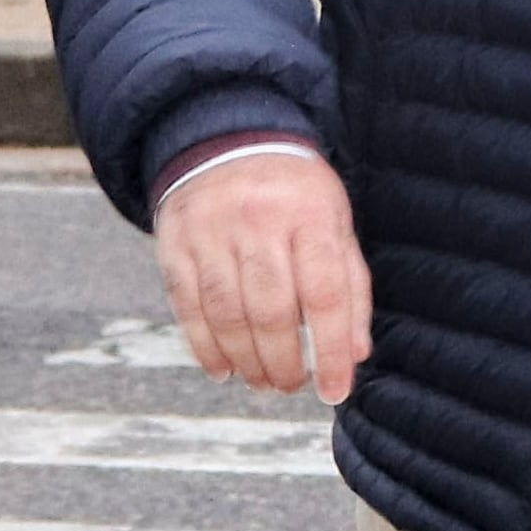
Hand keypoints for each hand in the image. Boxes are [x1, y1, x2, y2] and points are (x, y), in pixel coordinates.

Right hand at [153, 150, 373, 403]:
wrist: (228, 139)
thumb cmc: (295, 196)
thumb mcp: (335, 224)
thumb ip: (350, 287)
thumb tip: (354, 354)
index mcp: (310, 215)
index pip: (325, 293)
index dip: (330, 350)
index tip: (333, 391)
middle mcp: (259, 220)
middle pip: (271, 311)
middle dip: (283, 364)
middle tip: (291, 387)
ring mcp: (212, 231)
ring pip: (227, 314)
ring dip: (246, 362)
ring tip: (263, 382)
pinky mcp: (175, 243)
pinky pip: (188, 307)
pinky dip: (205, 347)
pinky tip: (224, 370)